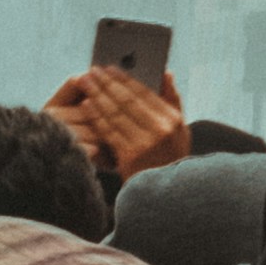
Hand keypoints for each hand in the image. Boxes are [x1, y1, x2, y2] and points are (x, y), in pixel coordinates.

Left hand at [50, 65, 187, 188]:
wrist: (166, 197)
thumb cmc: (170, 159)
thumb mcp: (181, 130)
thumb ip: (173, 100)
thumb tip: (165, 72)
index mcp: (173, 119)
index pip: (145, 92)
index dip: (125, 78)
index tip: (109, 68)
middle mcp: (160, 128)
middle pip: (128, 100)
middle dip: (107, 83)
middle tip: (91, 71)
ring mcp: (145, 142)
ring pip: (116, 113)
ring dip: (98, 96)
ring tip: (85, 83)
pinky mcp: (130, 156)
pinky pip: (109, 132)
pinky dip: (97, 117)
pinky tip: (87, 106)